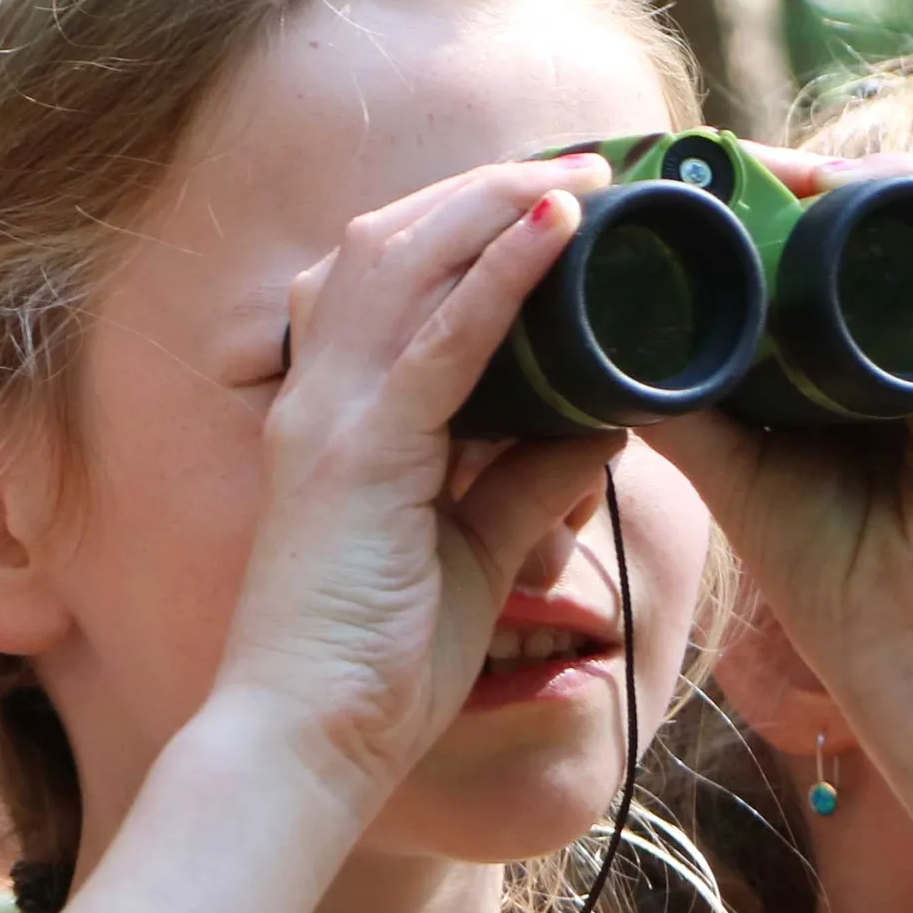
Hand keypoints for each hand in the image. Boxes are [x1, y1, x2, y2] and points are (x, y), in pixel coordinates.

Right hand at [217, 152, 631, 808]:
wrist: (307, 744)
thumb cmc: (377, 666)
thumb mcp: (477, 554)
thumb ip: (529, 482)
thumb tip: (606, 424)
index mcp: (333, 419)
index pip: (387, 283)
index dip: (463, 226)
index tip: (552, 203)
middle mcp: (318, 400)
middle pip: (387, 243)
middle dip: (483, 191)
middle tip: (585, 168)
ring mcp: (329, 420)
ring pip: (402, 261)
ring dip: (496, 205)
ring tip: (584, 175)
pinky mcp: (360, 456)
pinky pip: (438, 338)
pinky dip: (499, 272)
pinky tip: (557, 227)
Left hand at [645, 149, 912, 708]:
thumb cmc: (839, 577)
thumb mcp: (734, 473)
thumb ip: (677, 406)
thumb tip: (586, 347)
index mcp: (817, 366)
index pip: (768, 263)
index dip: (714, 222)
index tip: (642, 195)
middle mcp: (878, 334)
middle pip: (818, 225)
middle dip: (752, 182)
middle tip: (678, 157)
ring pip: (877, 212)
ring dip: (811, 173)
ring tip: (734, 159)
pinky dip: (890, 192)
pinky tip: (825, 179)